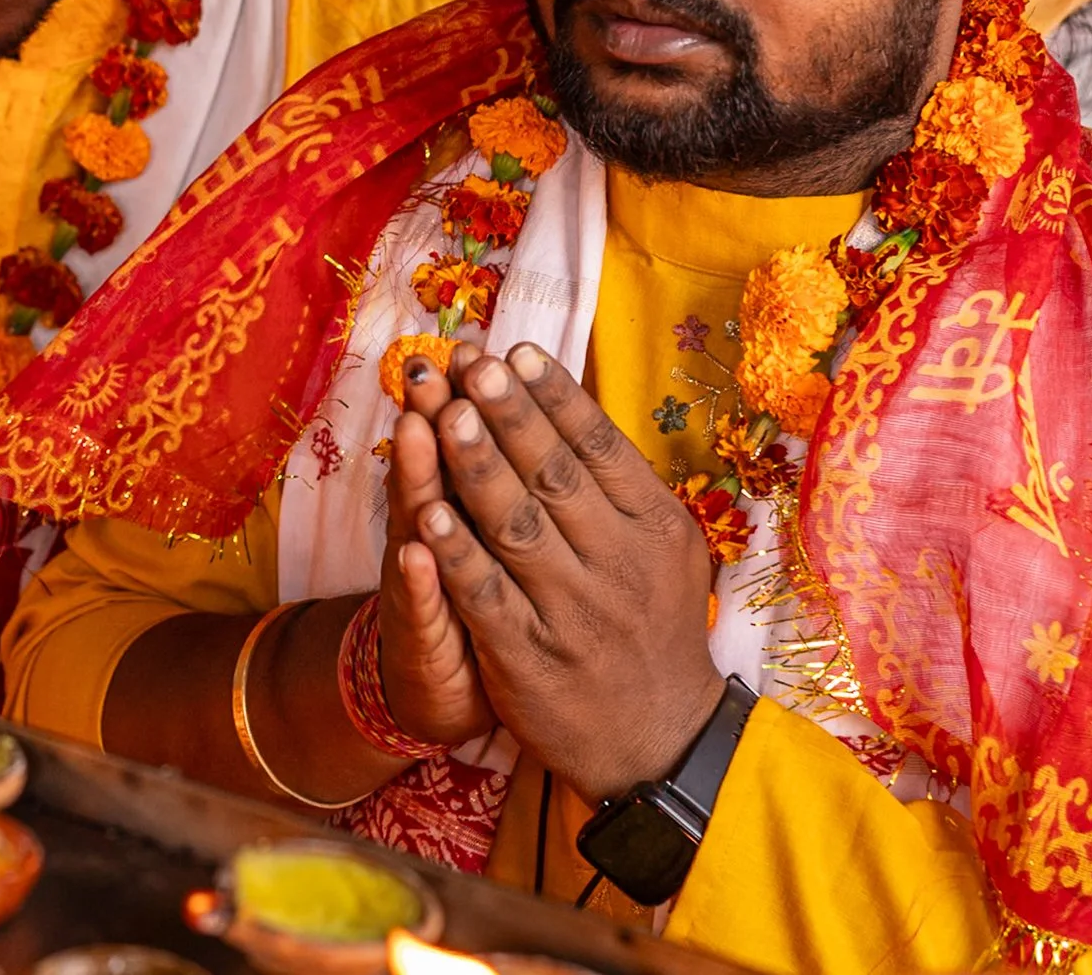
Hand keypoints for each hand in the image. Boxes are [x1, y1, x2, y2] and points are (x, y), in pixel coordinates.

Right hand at [377, 355, 495, 747]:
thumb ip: (506, 471)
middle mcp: (430, 527)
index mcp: (459, 497)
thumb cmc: (494, 598)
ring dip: (417, 478)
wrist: (448, 690)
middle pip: (432, 464)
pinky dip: (418, 578)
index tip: (473, 350)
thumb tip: (532, 397)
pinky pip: (416, 604)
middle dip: (437, 416)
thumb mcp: (499, 532)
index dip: (466, 396)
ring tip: (417, 431)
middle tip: (435, 368)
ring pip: (416, 521)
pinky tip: (414, 553)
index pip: (461, 436)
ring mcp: (418, 578)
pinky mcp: (415, 634)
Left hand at [416, 344, 723, 802]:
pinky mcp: (531, 658)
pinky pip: (487, 595)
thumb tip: (568, 402)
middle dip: (508, 415)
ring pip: (518, 527)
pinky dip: (456, 553)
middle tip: (470, 364)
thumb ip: (622, 487)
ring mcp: (574, 612)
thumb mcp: (665, 552)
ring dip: (476, 468)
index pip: (600, 448)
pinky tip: (427, 512)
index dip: (555, 397)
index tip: (515, 351)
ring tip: (442, 415)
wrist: (661, 740)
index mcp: (656, 528)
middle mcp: (619, 564)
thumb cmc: (653, 628)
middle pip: (555, 476)